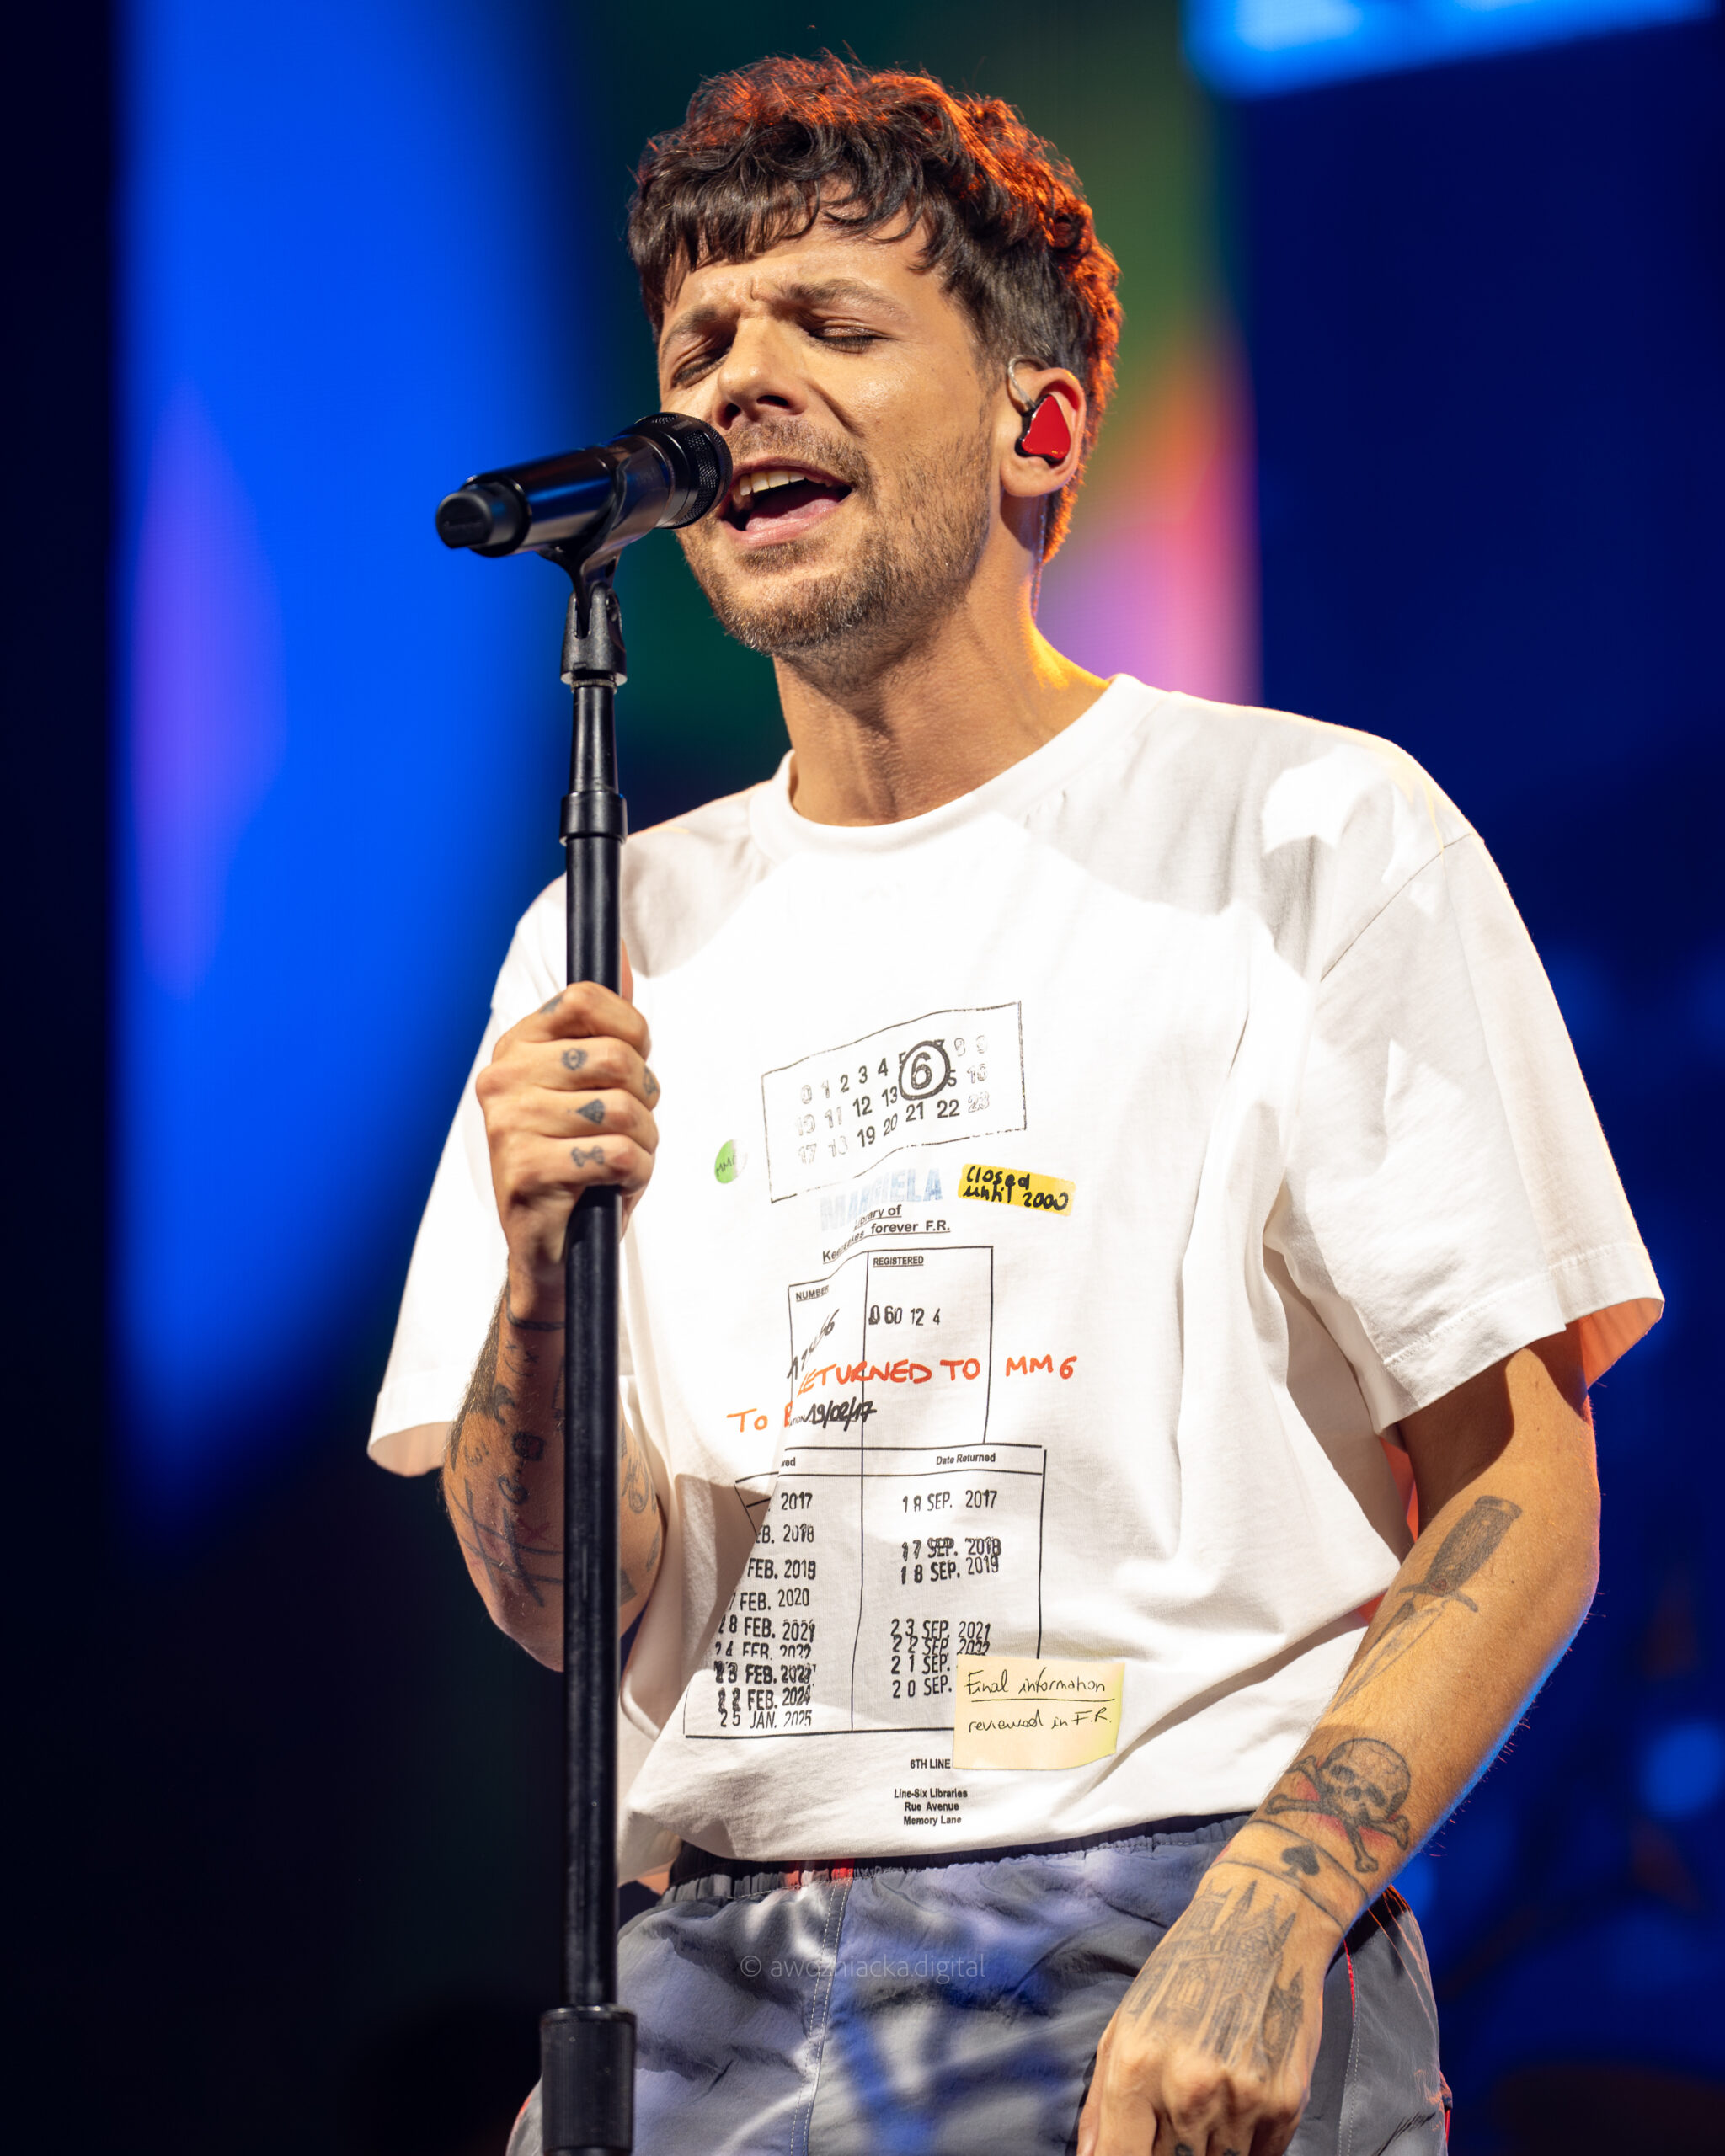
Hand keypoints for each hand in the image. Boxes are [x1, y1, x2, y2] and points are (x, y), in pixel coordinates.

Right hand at [476, 951, 658, 1306]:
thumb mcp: (592, 1086)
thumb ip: (605, 1025)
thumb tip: (619, 956)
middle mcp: (502, 1079)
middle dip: (646, 1096)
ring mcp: (508, 1125)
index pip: (586, 999)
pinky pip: (617, 1154)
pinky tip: (614, 1185)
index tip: (633, 1066)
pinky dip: (635, 1173)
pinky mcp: (524, 1171)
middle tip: (632, 1125)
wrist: (550, 1248)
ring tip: (622, 1158)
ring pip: (624, 1109)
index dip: (632, 1033)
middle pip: (616, 1056)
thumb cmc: (578, 1161)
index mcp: (516, 1047)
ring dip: (644, 1141)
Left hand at [1077, 1861, 1332, 2155]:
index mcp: (1136, 2065)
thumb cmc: (1187, 1970)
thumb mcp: (1126, 2020)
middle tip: (1176, 2117)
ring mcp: (1240, 2100)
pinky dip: (1249, 2144)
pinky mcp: (1286, 2104)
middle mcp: (1187, 2088)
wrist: (1264, 1925)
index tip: (1129, 2155)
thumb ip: (1102, 2101)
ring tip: (1210, 2099)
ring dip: (1209, 2150)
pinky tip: (1241, 2101)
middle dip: (1168, 2153)